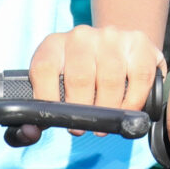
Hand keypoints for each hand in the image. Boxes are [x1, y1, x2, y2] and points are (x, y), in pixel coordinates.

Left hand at [27, 25, 162, 123]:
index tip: (59, 119)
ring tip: (106, 122)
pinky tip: (128, 110)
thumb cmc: (81, 77)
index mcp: (53, 44)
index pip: (44, 69)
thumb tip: (30, 133)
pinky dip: (134, 100)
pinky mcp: (139, 42)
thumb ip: (34, 117)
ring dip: (109, 109)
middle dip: (82, 110)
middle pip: (80, 77)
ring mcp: (111, 36)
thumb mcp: (54, 88)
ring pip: (110, 79)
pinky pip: (139, 77)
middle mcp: (81, 36)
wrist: (116, 48)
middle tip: (85, 127)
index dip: (49, 98)